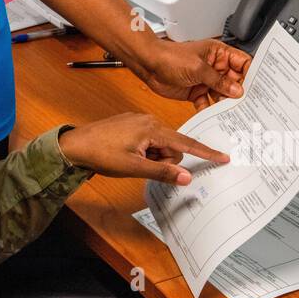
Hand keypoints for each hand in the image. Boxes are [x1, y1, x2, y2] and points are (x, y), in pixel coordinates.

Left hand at [58, 113, 228, 185]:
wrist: (75, 145)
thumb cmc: (102, 154)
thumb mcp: (134, 167)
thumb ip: (162, 171)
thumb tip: (187, 177)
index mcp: (152, 128)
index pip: (185, 143)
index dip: (205, 152)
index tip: (223, 157)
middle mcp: (149, 120)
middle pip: (173, 146)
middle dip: (164, 160)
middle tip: (142, 165)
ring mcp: (140, 121)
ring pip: (160, 145)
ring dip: (153, 157)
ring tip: (132, 159)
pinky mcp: (133, 125)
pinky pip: (149, 141)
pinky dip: (145, 152)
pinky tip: (129, 154)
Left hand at [139, 38, 250, 109]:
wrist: (149, 65)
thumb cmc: (170, 57)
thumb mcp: (198, 68)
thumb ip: (218, 80)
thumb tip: (237, 90)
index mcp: (218, 53)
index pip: (242, 63)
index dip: (251, 74)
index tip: (258, 88)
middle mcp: (214, 66)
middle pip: (235, 81)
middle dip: (240, 93)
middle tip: (248, 106)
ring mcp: (206, 80)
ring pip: (223, 94)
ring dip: (226, 104)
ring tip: (234, 114)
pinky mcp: (197, 91)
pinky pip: (208, 103)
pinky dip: (211, 110)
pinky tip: (215, 117)